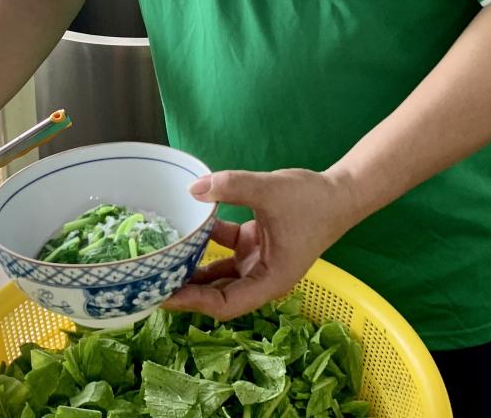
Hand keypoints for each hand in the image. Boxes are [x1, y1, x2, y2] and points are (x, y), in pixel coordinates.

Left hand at [162, 168, 357, 320]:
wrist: (341, 191)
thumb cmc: (313, 201)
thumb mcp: (270, 191)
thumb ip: (232, 186)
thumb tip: (194, 188)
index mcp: (270, 281)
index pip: (224, 304)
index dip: (193, 302)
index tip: (163, 294)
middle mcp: (261, 278)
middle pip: (216, 295)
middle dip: (186, 290)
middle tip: (150, 280)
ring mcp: (258, 261)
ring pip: (217, 274)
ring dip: (192, 267)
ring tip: (161, 260)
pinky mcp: (256, 244)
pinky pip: (224, 249)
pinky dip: (207, 240)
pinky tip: (187, 227)